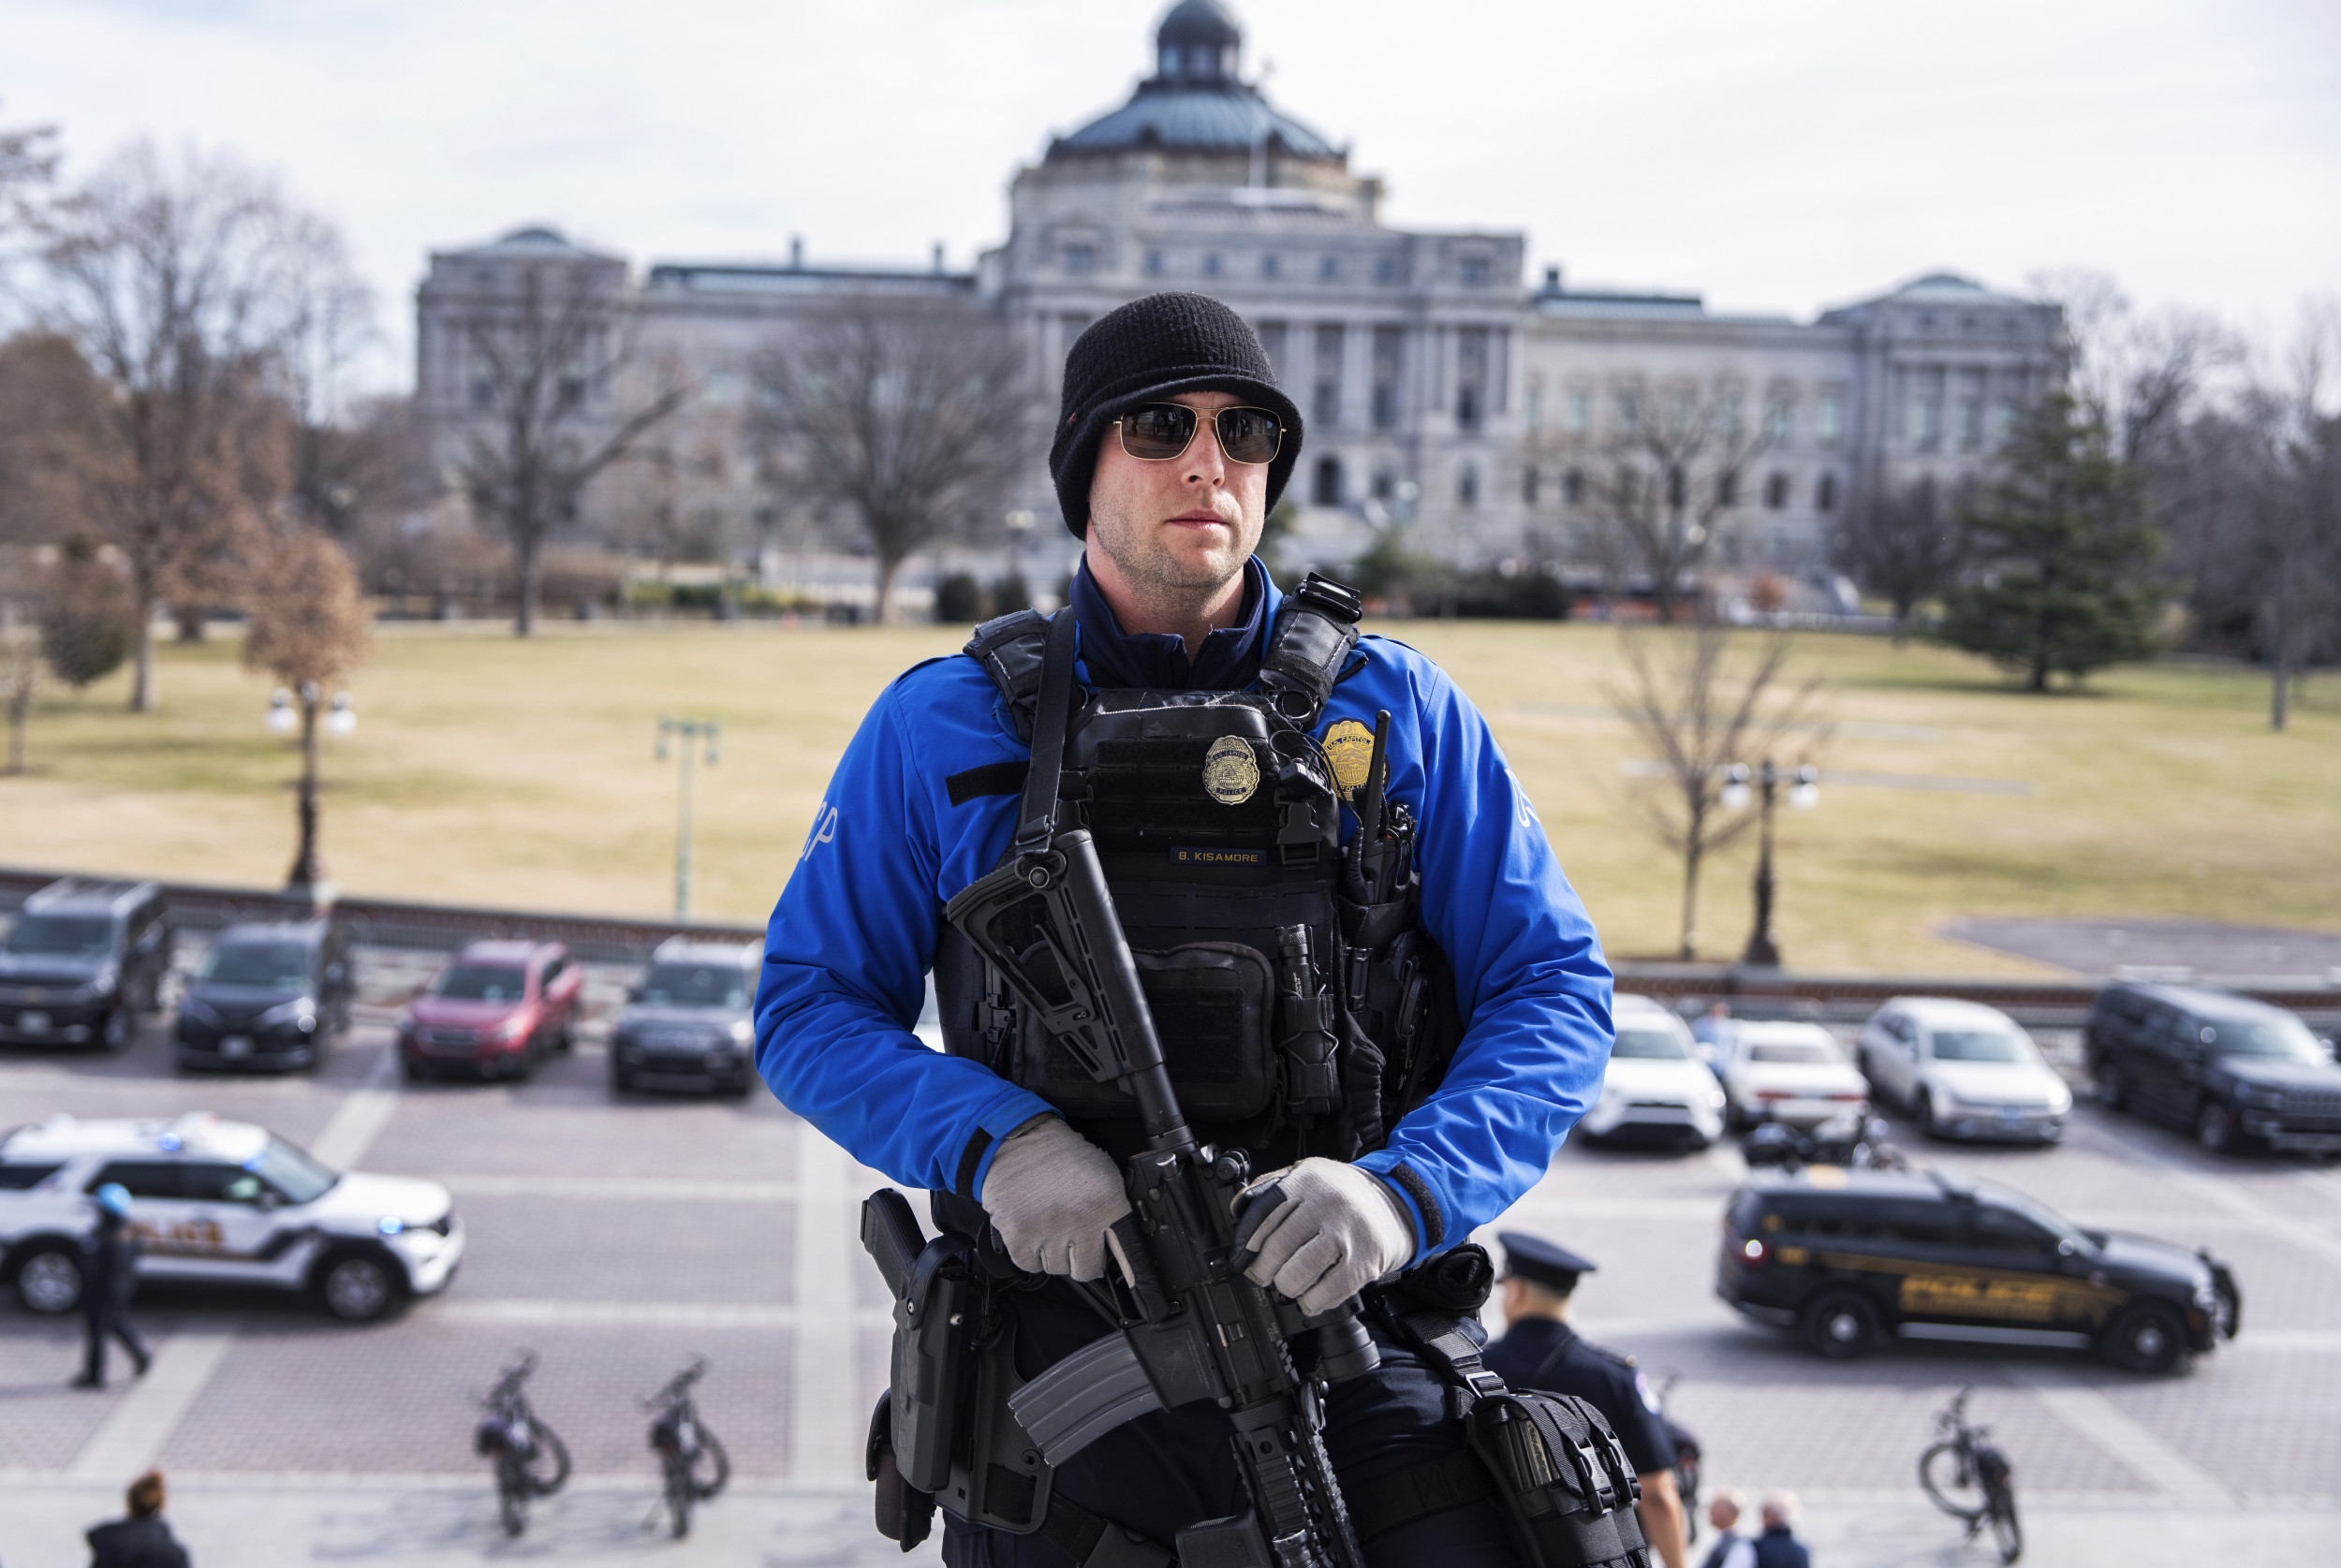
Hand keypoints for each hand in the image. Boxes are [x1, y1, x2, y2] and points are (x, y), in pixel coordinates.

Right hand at [980, 1115, 1132, 1280]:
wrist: (1018, 1140)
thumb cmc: (1060, 1156)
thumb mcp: (1103, 1175)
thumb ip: (1115, 1209)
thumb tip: (1123, 1243)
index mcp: (1106, 1206)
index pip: (1126, 1254)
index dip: (1130, 1273)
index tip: (1134, 1288)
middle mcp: (1080, 1222)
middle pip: (1087, 1270)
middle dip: (1081, 1258)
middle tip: (1072, 1237)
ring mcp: (1048, 1231)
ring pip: (1057, 1269)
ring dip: (1053, 1253)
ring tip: (1048, 1223)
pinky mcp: (1019, 1236)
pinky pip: (1030, 1266)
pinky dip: (1029, 1253)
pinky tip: (1032, 1228)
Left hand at [1234, 1158, 1414, 1315]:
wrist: (1397, 1204)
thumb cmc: (1344, 1193)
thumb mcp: (1307, 1174)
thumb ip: (1272, 1187)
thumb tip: (1239, 1208)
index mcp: (1308, 1181)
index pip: (1264, 1213)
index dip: (1246, 1239)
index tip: (1242, 1254)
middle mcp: (1328, 1205)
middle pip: (1276, 1248)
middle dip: (1261, 1269)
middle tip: (1262, 1274)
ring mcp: (1347, 1235)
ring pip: (1297, 1275)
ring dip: (1286, 1286)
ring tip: (1288, 1282)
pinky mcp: (1364, 1264)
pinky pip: (1327, 1293)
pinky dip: (1311, 1302)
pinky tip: (1310, 1296)